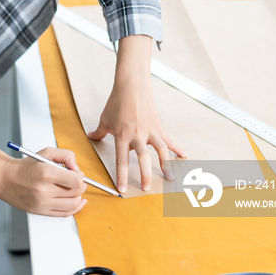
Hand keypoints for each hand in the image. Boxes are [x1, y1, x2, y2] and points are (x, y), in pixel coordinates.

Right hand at [1, 146, 87, 215]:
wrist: (7, 179)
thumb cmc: (26, 166)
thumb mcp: (46, 152)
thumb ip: (66, 155)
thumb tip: (77, 169)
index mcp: (46, 173)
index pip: (76, 181)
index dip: (81, 176)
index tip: (78, 174)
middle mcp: (45, 190)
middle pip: (76, 193)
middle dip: (82, 186)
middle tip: (78, 181)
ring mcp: (43, 203)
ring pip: (73, 205)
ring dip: (79, 197)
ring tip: (75, 190)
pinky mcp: (41, 212)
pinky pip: (64, 214)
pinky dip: (74, 208)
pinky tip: (76, 201)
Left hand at [87, 35, 186, 193]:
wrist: (132, 85)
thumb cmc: (117, 101)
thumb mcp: (104, 117)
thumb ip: (99, 131)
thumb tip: (91, 136)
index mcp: (122, 136)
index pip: (121, 160)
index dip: (121, 176)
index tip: (122, 190)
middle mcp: (137, 135)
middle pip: (143, 158)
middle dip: (144, 175)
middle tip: (146, 189)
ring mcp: (150, 130)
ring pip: (160, 150)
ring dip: (165, 165)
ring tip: (170, 179)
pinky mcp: (158, 126)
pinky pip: (168, 139)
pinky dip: (177, 148)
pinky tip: (184, 155)